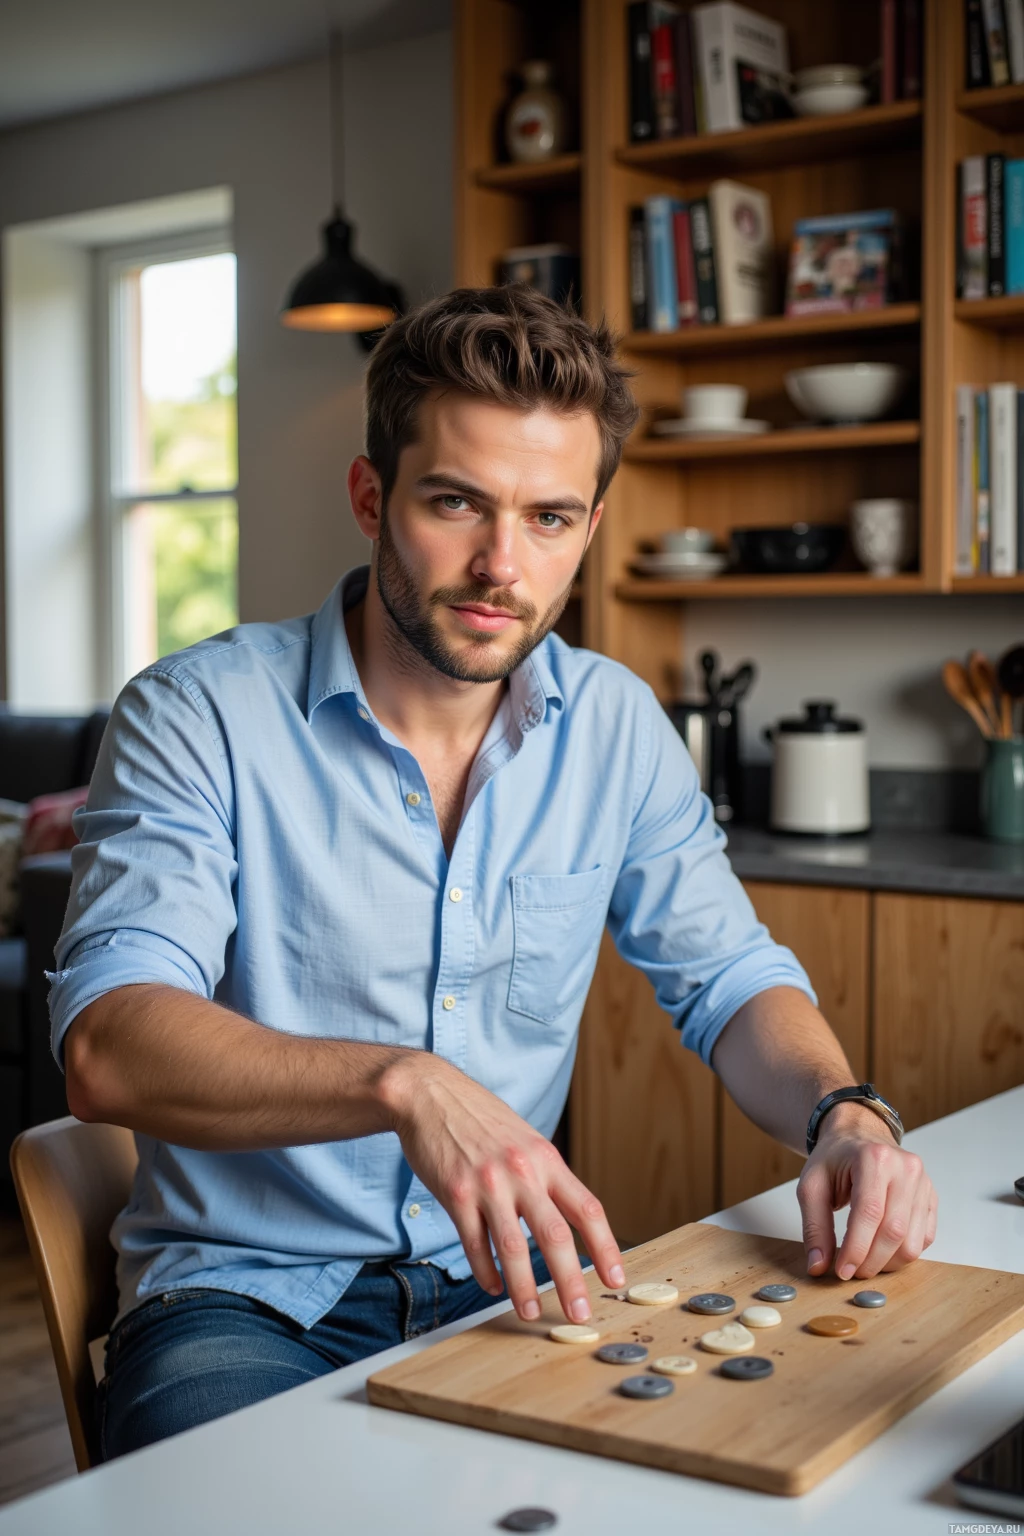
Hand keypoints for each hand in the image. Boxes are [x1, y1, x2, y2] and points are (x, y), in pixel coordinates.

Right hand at [383, 1054, 624, 1323]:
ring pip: (513, 1248)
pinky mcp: (456, 1194)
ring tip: (529, 1311)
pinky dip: (485, 1271)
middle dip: (570, 1281)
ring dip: (523, 1287)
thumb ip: (545, 1176)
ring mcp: (488, 1184)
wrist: (431, 1095)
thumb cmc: (480, 1118)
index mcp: (546, 1159)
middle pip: (555, 1236)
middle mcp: (522, 1172)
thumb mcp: (525, 1139)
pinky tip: (492, 1285)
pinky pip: (475, 1244)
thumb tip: (566, 1218)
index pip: (587, 1209)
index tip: (616, 1278)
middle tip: (579, 1313)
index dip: (606, 1248)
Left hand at [796, 1104, 937, 1279]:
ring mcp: (923, 1183)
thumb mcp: (812, 1185)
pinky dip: (903, 1253)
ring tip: (865, 1262)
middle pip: (894, 1231)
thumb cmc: (835, 1159)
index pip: (870, 1213)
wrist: (859, 1136)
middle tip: (852, 1271)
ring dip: (888, 1262)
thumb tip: (818, 1266)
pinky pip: (924, 1238)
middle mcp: (905, 1168)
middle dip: (871, 1261)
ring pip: (913, 1242)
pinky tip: (882, 1250)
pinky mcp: (931, 1197)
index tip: (842, 1271)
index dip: (856, 1249)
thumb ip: (814, 1226)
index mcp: (874, 1158)